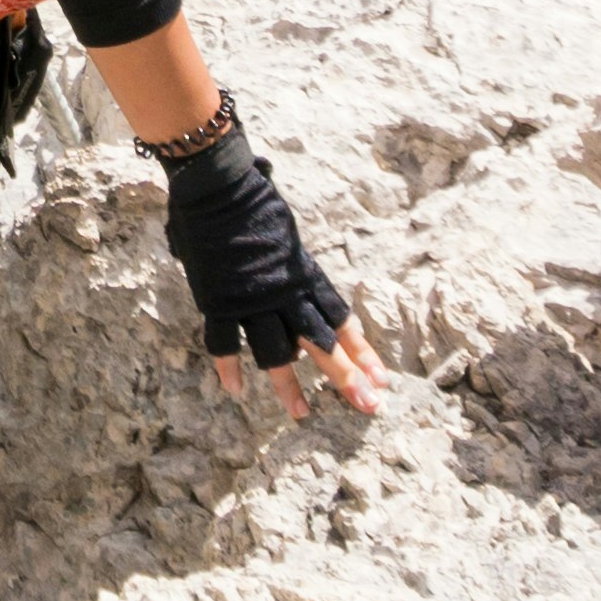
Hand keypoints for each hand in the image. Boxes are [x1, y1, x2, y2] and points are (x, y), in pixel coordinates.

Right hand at [158, 125, 384, 425]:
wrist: (218, 186)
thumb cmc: (253, 201)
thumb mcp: (287, 238)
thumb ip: (292, 269)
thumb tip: (296, 289)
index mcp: (305, 274)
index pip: (341, 320)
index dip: (362, 351)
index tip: (381, 378)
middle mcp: (286, 293)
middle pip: (322, 343)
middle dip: (346, 377)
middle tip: (368, 406)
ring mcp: (252, 299)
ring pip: (277, 353)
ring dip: (290, 386)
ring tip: (301, 413)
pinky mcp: (220, 301)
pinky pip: (225, 343)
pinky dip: (230, 368)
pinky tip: (237, 391)